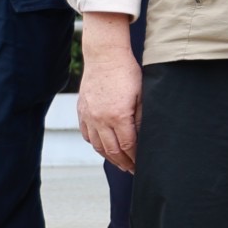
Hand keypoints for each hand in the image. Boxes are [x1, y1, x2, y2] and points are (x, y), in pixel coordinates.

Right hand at [76, 19, 142, 172]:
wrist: (104, 56)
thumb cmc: (127, 73)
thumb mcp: (142, 95)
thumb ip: (142, 117)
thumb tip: (145, 136)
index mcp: (118, 116)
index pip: (128, 145)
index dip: (135, 157)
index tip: (143, 164)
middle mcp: (100, 119)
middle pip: (112, 150)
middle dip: (123, 163)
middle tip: (133, 170)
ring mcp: (88, 116)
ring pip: (97, 145)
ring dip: (109, 157)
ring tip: (120, 163)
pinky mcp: (82, 111)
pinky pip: (87, 134)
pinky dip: (96, 144)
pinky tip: (104, 147)